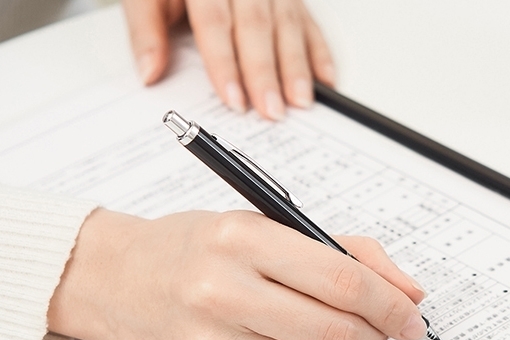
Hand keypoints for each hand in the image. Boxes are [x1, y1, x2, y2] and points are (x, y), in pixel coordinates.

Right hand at [48, 209, 425, 339]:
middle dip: (377, 331)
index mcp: (241, 240)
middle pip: (336, 330)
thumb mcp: (261, 224)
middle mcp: (224, 293)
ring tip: (339, 329)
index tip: (409, 311)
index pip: (340, 279)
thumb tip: (405, 290)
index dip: (389, 301)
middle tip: (384, 324)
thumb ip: (339, 249)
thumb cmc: (191, 245)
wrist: (117, 280)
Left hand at [122, 0, 334, 119]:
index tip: (234, 99)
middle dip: (266, 72)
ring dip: (297, 65)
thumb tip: (149, 73)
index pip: (215, 21)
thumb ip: (146, 30)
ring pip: (288, 23)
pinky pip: (309, 21)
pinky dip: (319, 51)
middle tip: (272, 111)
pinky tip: (325, 77)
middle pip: (257, 25)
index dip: (225, 63)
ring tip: (301, 100)